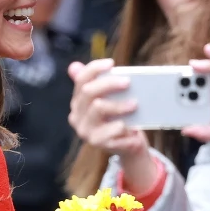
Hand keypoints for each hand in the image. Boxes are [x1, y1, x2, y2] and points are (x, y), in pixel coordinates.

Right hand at [67, 59, 153, 185]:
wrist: (127, 146)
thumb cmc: (119, 119)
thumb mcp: (111, 100)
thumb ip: (100, 84)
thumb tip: (74, 65)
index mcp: (78, 102)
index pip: (81, 80)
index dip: (94, 69)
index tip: (111, 63)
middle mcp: (76, 115)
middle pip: (88, 91)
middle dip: (109, 84)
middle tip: (128, 82)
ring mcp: (85, 130)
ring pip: (98, 108)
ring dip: (119, 105)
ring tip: (135, 105)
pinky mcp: (97, 143)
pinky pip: (112, 131)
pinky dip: (126, 128)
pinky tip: (135, 130)